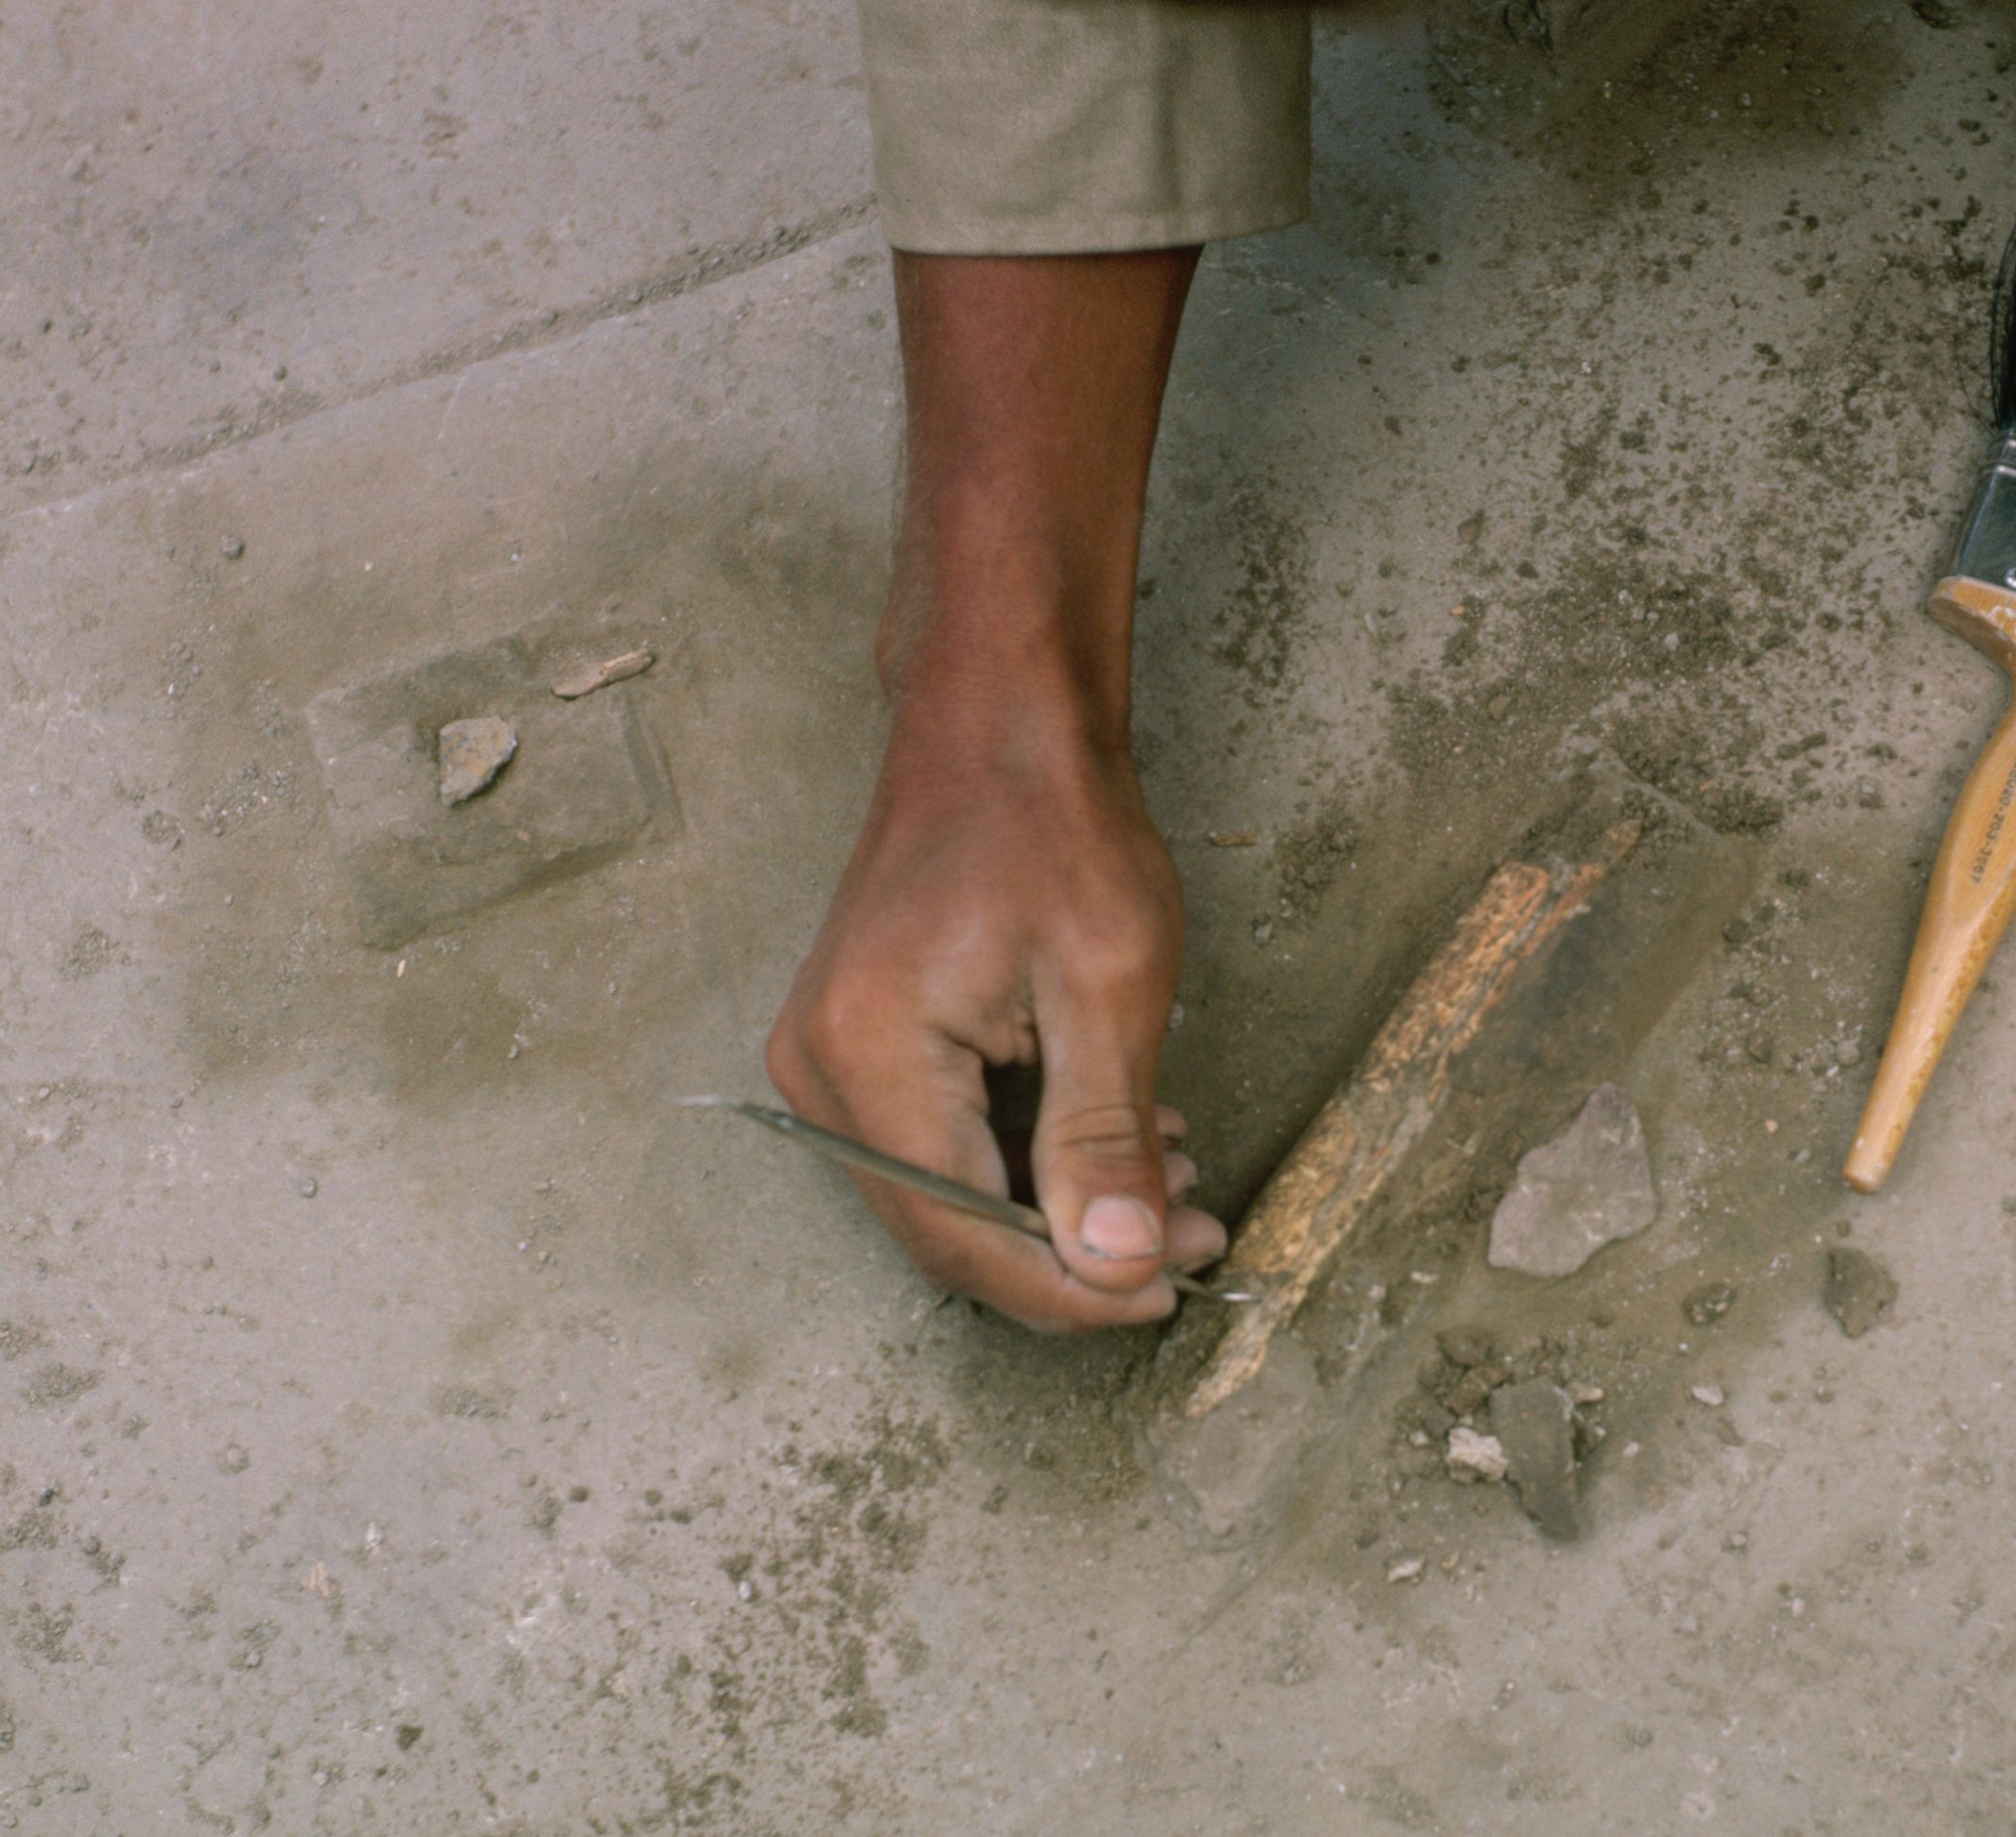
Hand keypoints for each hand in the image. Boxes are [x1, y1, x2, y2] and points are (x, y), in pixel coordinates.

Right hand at [765, 696, 1224, 1331]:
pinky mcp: (860, 1052)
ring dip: (1064, 1211)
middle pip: (950, 1233)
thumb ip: (1105, 1136)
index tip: (1171, 1285)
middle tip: (1193, 1240)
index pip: (965, 1235)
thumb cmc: (1054, 825)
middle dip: (1076, 1256)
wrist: (997, 722)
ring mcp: (830, 1063)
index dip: (1072, 1286)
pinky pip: (946, 1148)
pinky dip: (1036, 1162)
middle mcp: (821, 1074)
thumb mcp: (1110, 983)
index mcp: (867, 1057)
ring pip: (953, 1199)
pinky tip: (1123, 1142)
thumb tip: (1115, 1266)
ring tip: (1177, 1181)